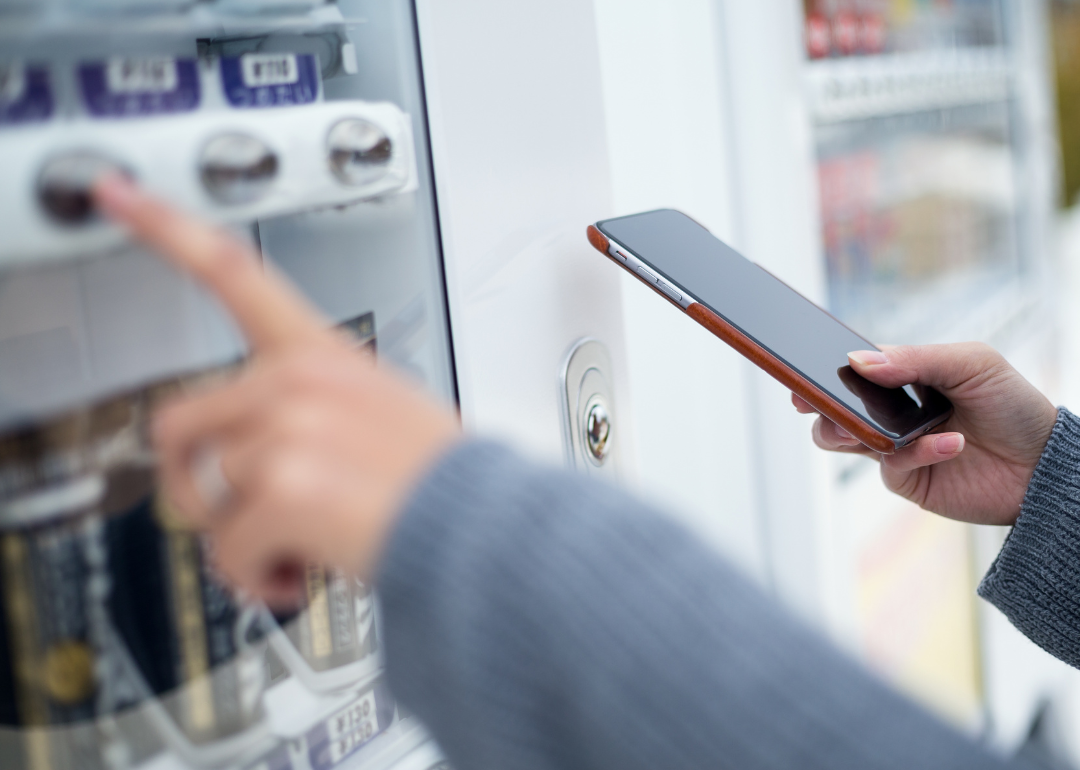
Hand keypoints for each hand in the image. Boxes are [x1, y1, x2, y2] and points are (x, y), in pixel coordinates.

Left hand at [94, 175, 461, 607]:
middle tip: (236, 518)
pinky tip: (298, 571)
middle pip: (178, 425)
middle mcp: (294, 380)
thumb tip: (252, 465)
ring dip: (240, 540)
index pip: (232, 270)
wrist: (479, 528)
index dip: (164, 225)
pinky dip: (255, 577)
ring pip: (203, 497)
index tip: (115, 193)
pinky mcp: (282, 486)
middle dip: (194, 487)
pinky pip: (226, 548)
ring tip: (296, 548)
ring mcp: (286, 428)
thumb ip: (307, 416)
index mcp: (319, 353)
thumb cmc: (437, 479)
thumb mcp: (380, 412)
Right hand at [793, 344, 1057, 525]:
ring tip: (868, 427)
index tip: (802, 372)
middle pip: (833, 407)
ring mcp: (895, 446)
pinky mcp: (907, 480)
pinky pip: (888, 465)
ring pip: (841, 439)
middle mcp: (891, 412)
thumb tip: (858, 362)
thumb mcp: (972, 364)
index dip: (824, 370)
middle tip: (818, 404)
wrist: (1046, 465)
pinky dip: (914, 452)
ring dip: (849, 430)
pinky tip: (949, 443)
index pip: (854, 369)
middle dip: (820, 405)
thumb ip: (915, 359)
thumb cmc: (1013, 406)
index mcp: (903, 377)